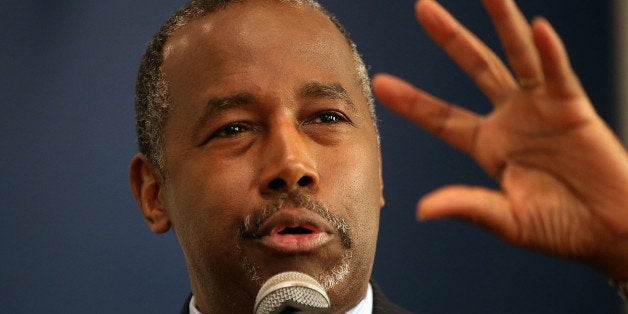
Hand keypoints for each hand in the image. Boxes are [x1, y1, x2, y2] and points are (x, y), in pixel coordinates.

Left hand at [373, 0, 627, 278]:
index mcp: (487, 146)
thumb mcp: (506, 219)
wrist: (611, 230)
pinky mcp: (573, 107)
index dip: (412, 101)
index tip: (382, 83)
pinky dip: (550, 52)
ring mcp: (541, 108)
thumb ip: (467, 206)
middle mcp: (510, 119)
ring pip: (516, 56)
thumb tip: (422, 209)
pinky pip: (558, 74)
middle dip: (449, 38)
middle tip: (424, 8)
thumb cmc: (562, 228)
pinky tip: (538, 28)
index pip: (441, 118)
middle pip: (475, 67)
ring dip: (503, 22)